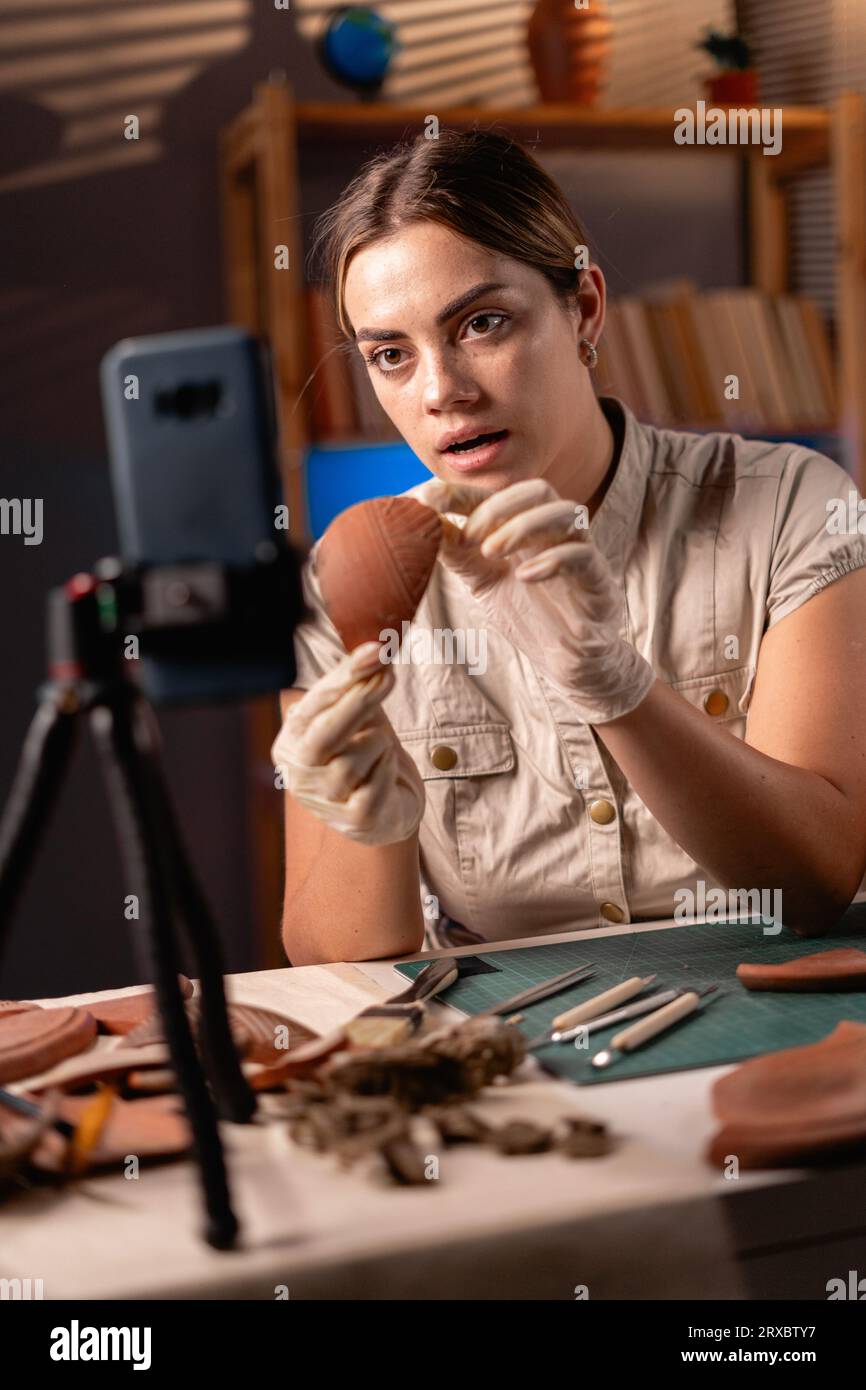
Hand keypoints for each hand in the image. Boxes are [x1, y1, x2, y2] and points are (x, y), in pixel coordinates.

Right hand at [271, 642, 425, 844]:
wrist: (389, 805)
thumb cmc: (366, 752)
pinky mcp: (353, 822)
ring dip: (377, 742)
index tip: (375, 652)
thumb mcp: (356, 713)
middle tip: (388, 674)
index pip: (313, 705)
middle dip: (358, 701)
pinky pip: (374, 788)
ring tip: (382, 741)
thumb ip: (356, 684)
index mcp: (291, 742)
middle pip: (325, 735)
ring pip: (352, 762)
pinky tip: (388, 764)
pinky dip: (386, 769)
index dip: (345, 677)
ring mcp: (323, 802)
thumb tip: (373, 651)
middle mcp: (299, 774)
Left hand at [423, 478, 655, 723]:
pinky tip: (524, 576)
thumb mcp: (483, 582)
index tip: (426, 500)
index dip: (461, 493)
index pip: (496, 495)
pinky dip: (552, 560)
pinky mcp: (598, 580)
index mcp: (525, 528)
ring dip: (523, 526)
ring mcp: (580, 552)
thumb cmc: (529, 615)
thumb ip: (457, 554)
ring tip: (491, 552)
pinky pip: (583, 555)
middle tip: (468, 537)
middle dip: (497, 507)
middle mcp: (554, 533)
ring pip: (566, 512)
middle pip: (538, 490)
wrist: (567, 662)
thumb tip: (422, 523)